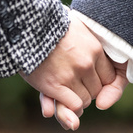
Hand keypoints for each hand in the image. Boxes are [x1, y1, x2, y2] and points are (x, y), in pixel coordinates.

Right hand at [21, 14, 115, 128]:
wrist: (23, 27)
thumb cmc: (48, 25)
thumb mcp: (75, 25)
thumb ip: (87, 39)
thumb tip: (93, 39)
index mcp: (94, 49)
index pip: (109, 77)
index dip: (98, 81)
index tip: (88, 80)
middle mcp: (86, 63)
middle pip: (97, 90)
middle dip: (87, 91)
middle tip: (74, 85)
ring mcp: (70, 75)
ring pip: (86, 100)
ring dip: (76, 99)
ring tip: (65, 90)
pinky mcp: (54, 85)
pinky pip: (73, 105)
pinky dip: (69, 107)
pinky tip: (60, 97)